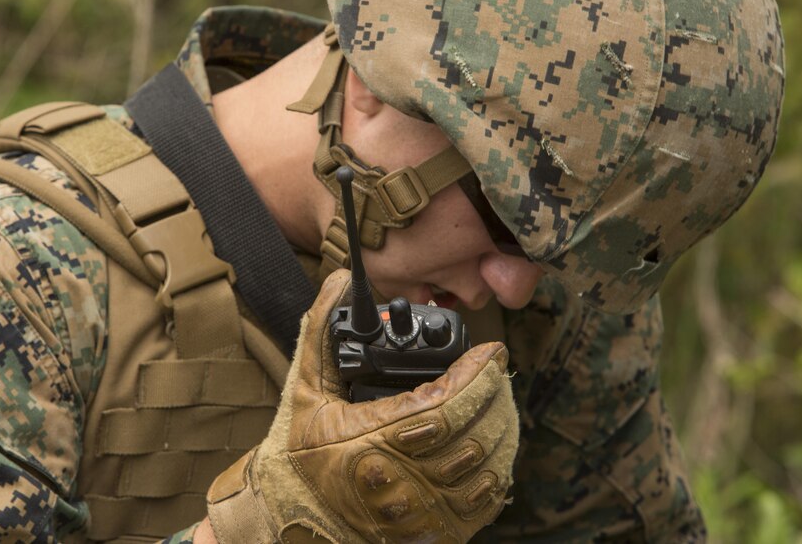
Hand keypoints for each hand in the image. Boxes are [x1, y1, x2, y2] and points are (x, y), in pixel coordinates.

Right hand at [206, 269, 517, 542]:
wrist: (299, 513)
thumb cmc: (302, 451)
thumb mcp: (305, 387)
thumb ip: (323, 330)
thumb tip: (339, 281)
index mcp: (369, 443)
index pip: (443, 407)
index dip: (477, 376)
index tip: (491, 351)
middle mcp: (399, 482)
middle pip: (473, 435)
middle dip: (495, 396)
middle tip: (497, 370)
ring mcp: (421, 511)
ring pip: (487, 468)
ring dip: (503, 429)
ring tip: (500, 400)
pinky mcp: (437, 531)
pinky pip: (486, 501)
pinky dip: (500, 468)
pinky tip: (495, 443)